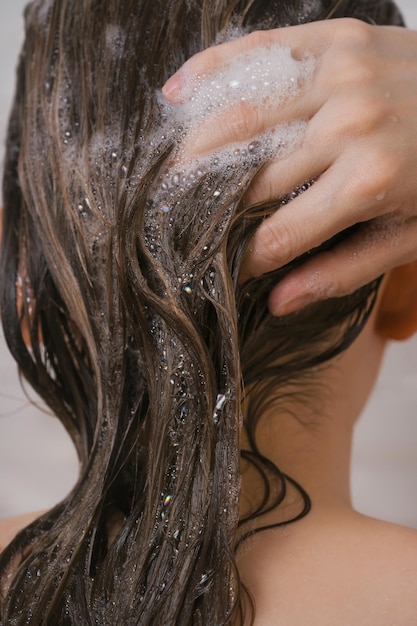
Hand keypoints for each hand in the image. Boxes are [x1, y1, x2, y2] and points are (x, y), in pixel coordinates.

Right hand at [163, 19, 416, 314]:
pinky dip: (211, 72)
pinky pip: (258, 52)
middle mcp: (346, 127)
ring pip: (239, 117)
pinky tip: (175, 94)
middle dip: (204, 211)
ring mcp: (340, 75)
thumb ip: (342, 270)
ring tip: (165, 177)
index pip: (276, 236)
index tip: (216, 273)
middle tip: (171, 228)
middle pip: (247, 179)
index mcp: (366, 184)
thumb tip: (278, 302)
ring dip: (193, 151)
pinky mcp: (337, 39)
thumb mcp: (410, 238)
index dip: (240, 262)